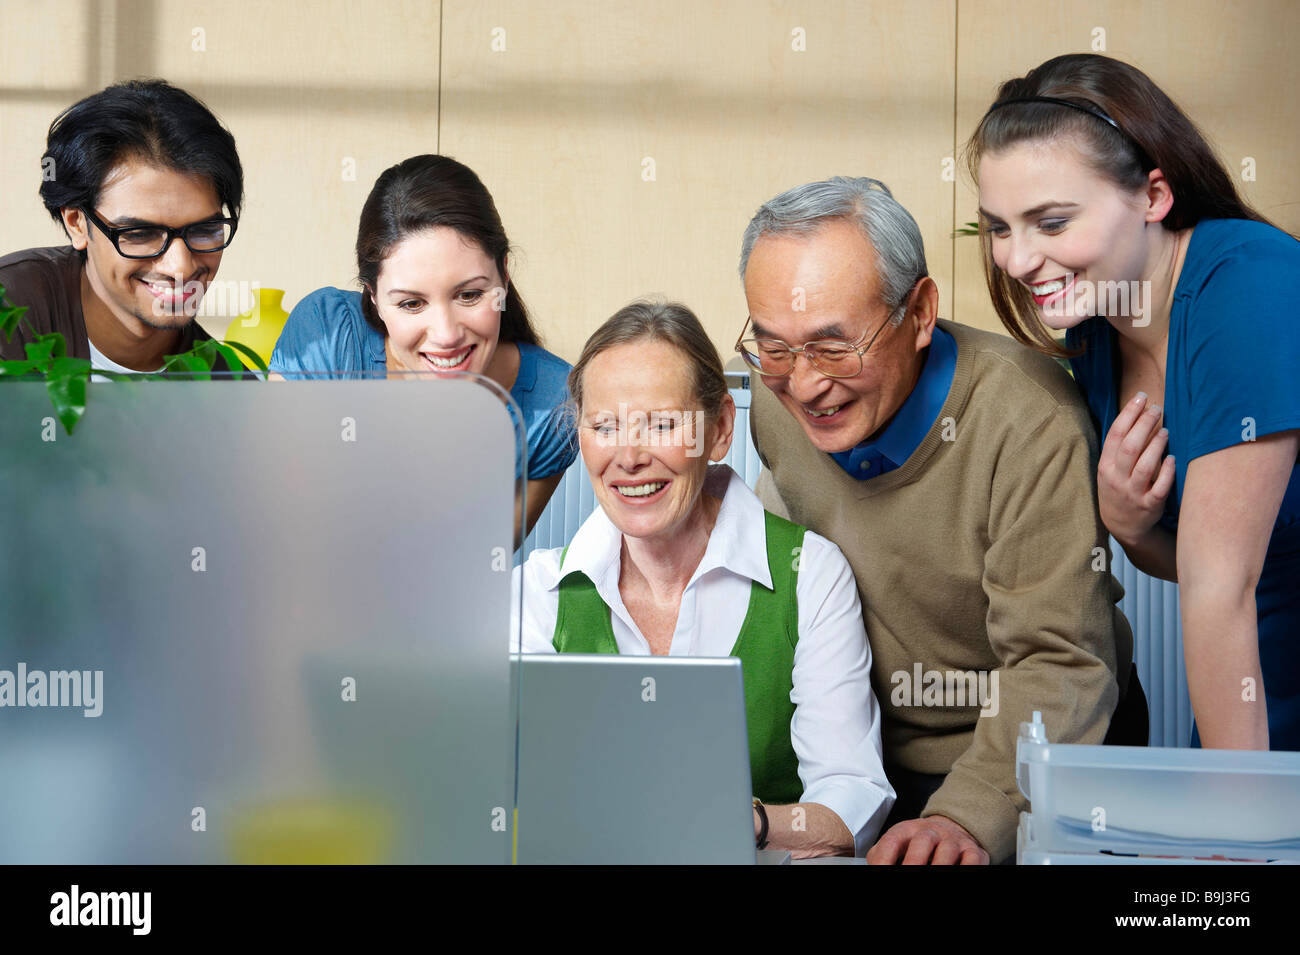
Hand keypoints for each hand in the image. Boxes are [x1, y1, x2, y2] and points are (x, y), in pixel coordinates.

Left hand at [866, 815, 988, 864]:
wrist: (951, 828)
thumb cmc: (918, 844)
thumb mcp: (898, 844)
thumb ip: (882, 856)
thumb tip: (877, 866)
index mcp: (906, 830)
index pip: (893, 840)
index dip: (885, 858)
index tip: (881, 870)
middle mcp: (931, 831)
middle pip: (923, 841)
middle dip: (914, 863)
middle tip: (908, 875)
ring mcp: (953, 840)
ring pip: (948, 850)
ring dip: (940, 866)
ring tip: (931, 877)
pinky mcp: (973, 850)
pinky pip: (972, 860)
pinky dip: (965, 868)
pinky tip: (955, 873)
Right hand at [1098, 392, 1175, 544]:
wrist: (1122, 525)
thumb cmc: (1118, 489)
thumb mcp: (1109, 470)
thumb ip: (1120, 448)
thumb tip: (1139, 416)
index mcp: (1105, 467)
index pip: (1115, 435)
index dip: (1128, 414)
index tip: (1141, 398)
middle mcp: (1117, 479)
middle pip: (1130, 446)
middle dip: (1144, 424)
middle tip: (1157, 409)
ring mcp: (1133, 493)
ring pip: (1145, 465)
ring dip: (1156, 445)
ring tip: (1165, 430)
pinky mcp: (1150, 505)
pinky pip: (1160, 487)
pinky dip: (1167, 471)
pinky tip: (1172, 458)